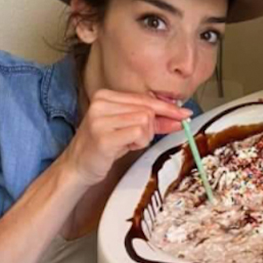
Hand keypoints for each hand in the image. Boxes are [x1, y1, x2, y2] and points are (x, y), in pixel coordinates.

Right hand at [62, 89, 190, 186]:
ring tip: (127, 143)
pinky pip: (139, 133)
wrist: (78, 166)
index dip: (167, 108)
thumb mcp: (130, 128)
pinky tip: (125, 147)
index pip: (145, 98)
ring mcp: (100, 119)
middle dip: (152, 127)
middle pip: (148, 110)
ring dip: (144, 137)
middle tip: (138, 139)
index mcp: (106, 96)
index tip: (184, 114)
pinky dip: (139, 143)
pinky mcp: (103, 136)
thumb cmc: (104, 146)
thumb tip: (181, 117)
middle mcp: (101, 103)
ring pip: (145, 121)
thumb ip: (154, 121)